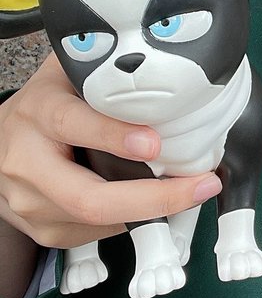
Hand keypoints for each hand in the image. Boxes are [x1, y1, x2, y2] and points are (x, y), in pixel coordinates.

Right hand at [0, 54, 221, 250]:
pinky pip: (93, 234)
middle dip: (152, 199)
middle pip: (89, 198)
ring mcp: (28, 202)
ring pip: (96, 221)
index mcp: (38, 113)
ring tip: (190, 192)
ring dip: (151, 212)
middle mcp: (26, 162)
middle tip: (199, 186)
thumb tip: (161, 62)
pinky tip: (154, 203)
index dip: (113, 136)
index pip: (72, 124)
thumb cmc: (45, 104)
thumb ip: (105, 70)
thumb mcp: (67, 75)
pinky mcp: (41, 230)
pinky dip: (130, 220)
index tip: (154, 144)